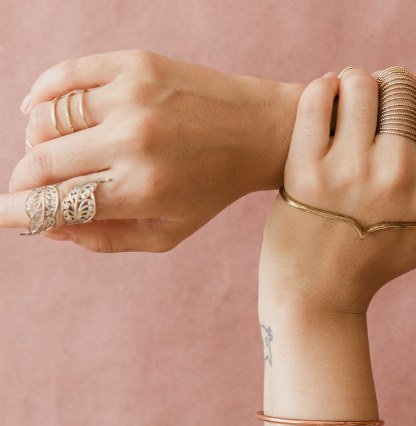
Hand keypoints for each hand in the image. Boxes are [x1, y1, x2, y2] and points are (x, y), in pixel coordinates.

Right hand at [3, 50, 299, 252]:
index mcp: (143, 191)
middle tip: (24, 187)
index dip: (21, 212)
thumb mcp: (166, 232)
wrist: (256, 131)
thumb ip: (104, 238)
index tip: (2, 215)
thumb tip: (49, 228)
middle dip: (23, 179)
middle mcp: (134, 142)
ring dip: (34, 140)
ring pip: (47, 118)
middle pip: (44, 161)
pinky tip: (36, 111)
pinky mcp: (132, 64)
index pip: (60, 202)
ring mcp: (131, 98)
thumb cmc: (207, 190)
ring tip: (47, 153)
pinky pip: (63, 77)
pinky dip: (40, 96)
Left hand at [259, 71, 415, 316]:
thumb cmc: (382, 258)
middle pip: (401, 88)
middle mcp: (395, 176)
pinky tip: (327, 102)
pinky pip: (321, 97)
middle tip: (376, 97)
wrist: (320, 290)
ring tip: (350, 99)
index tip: (408, 96)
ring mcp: (349, 171)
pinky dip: (323, 89)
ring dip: (354, 82)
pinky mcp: (306, 167)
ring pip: (360, 83)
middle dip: (389, 84)